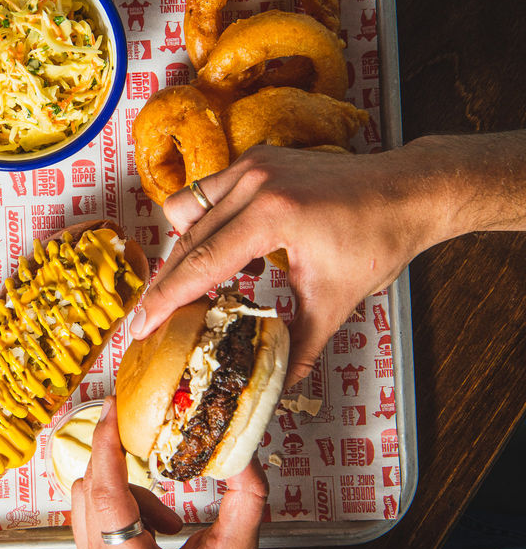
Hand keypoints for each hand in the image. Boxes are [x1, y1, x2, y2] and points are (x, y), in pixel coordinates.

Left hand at [71, 397, 264, 548]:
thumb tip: (244, 454)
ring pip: (86, 498)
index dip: (107, 444)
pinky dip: (120, 507)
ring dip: (126, 491)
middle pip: (90, 488)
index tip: (114, 410)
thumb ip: (246, 500)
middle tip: (150, 449)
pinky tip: (155, 531)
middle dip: (123, 464)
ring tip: (168, 522)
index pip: (105, 493)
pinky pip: (90, 516)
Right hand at [130, 145, 443, 386]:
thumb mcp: (335, 300)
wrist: (408, 191)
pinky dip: (209, 222)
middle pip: (186, 239)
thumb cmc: (378, 239)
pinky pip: (209, 192)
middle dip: (168, 282)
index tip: (140, 325)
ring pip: (188, 209)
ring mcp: (253, 165)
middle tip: (153, 317)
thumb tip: (279, 389)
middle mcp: (254, 182)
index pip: (201, 264)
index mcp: (272, 215)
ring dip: (187, 246)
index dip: (165, 299)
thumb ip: (300, 346)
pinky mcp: (256, 159)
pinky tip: (235, 249)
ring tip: (207, 282)